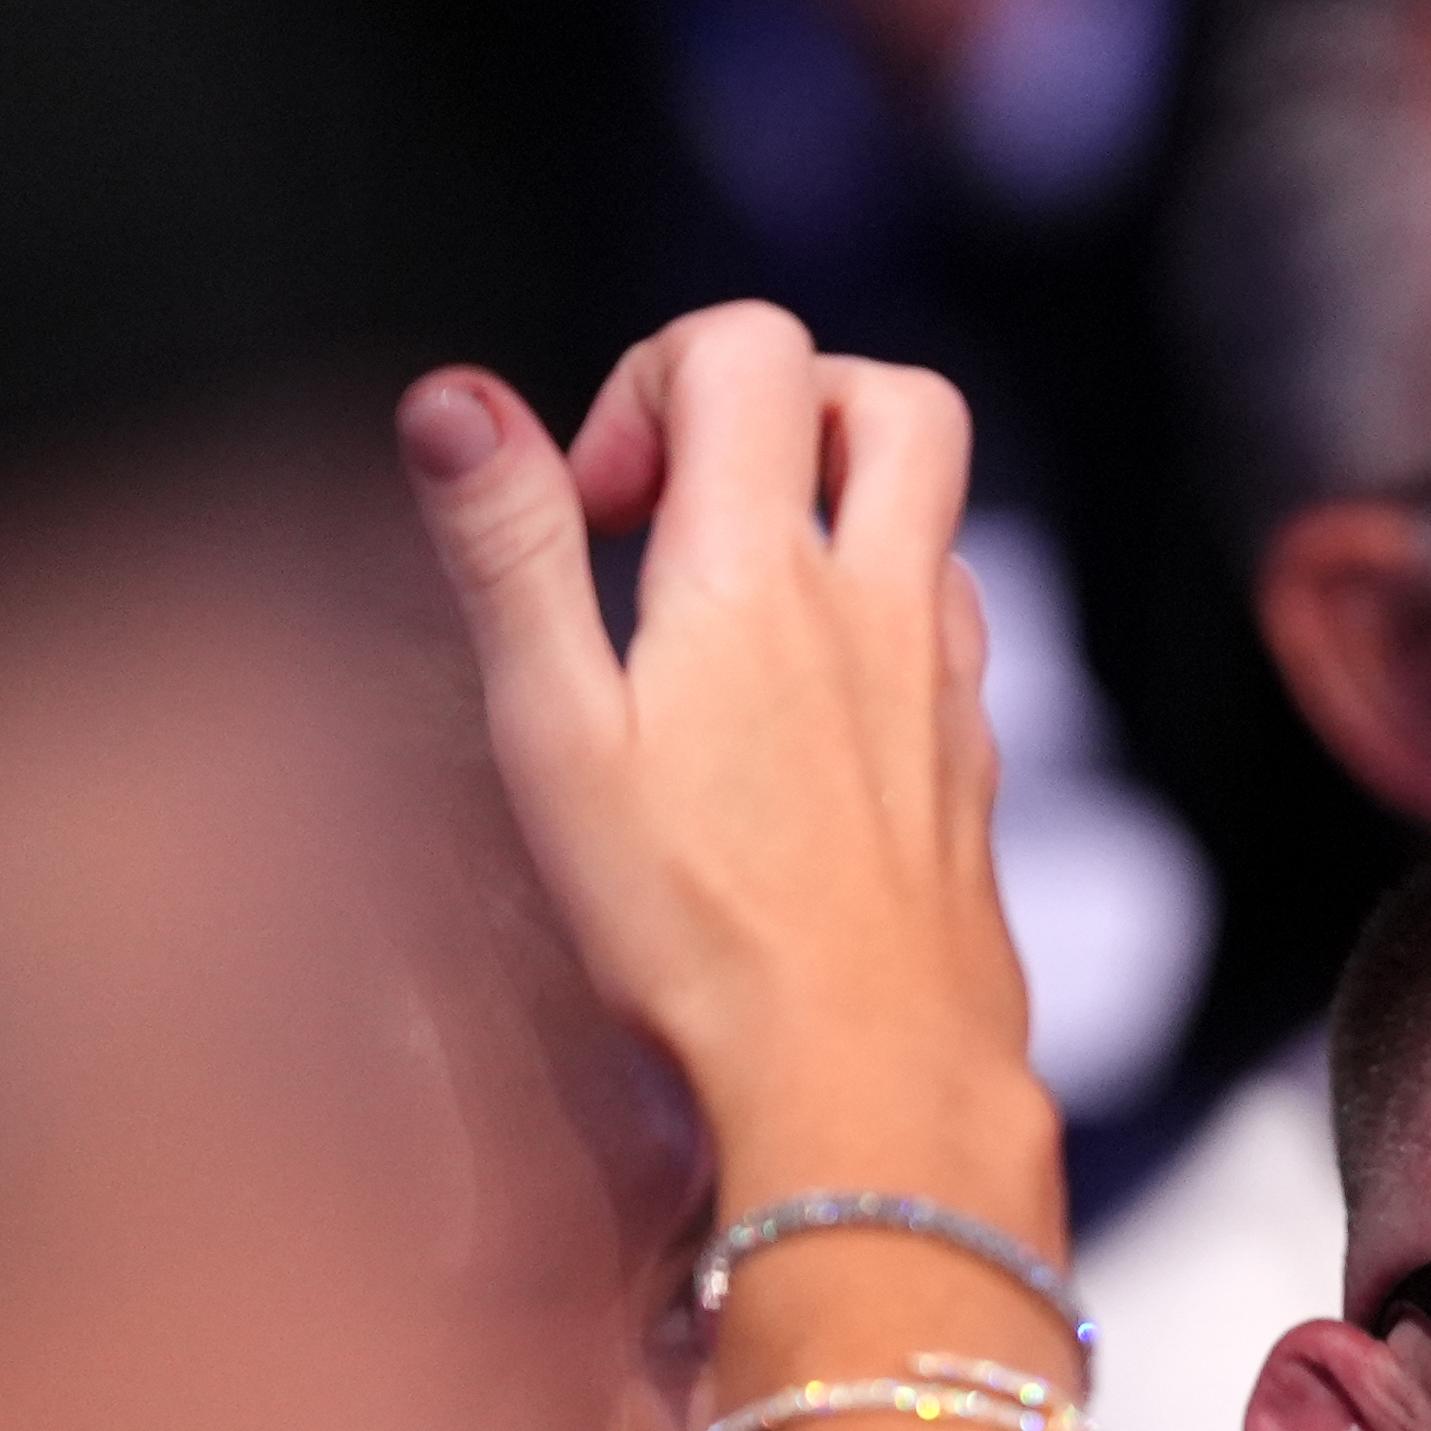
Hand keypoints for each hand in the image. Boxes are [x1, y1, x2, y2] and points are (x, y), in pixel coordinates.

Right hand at [398, 305, 1047, 1224]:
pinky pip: (949, 636)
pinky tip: (802, 714)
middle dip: (787, 402)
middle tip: (691, 506)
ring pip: (934, 518)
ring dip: (840, 514)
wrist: (867, 1083)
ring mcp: (945, 690)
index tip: (594, 502)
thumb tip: (456, 401)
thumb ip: (508, 553)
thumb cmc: (698, 935)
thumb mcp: (556, 733)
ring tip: (733, 613)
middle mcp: (880, 608)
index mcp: (762, 575)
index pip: (749, 346)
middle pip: (891, 398)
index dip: (654, 376)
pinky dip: (879, 621)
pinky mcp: (974, 772)